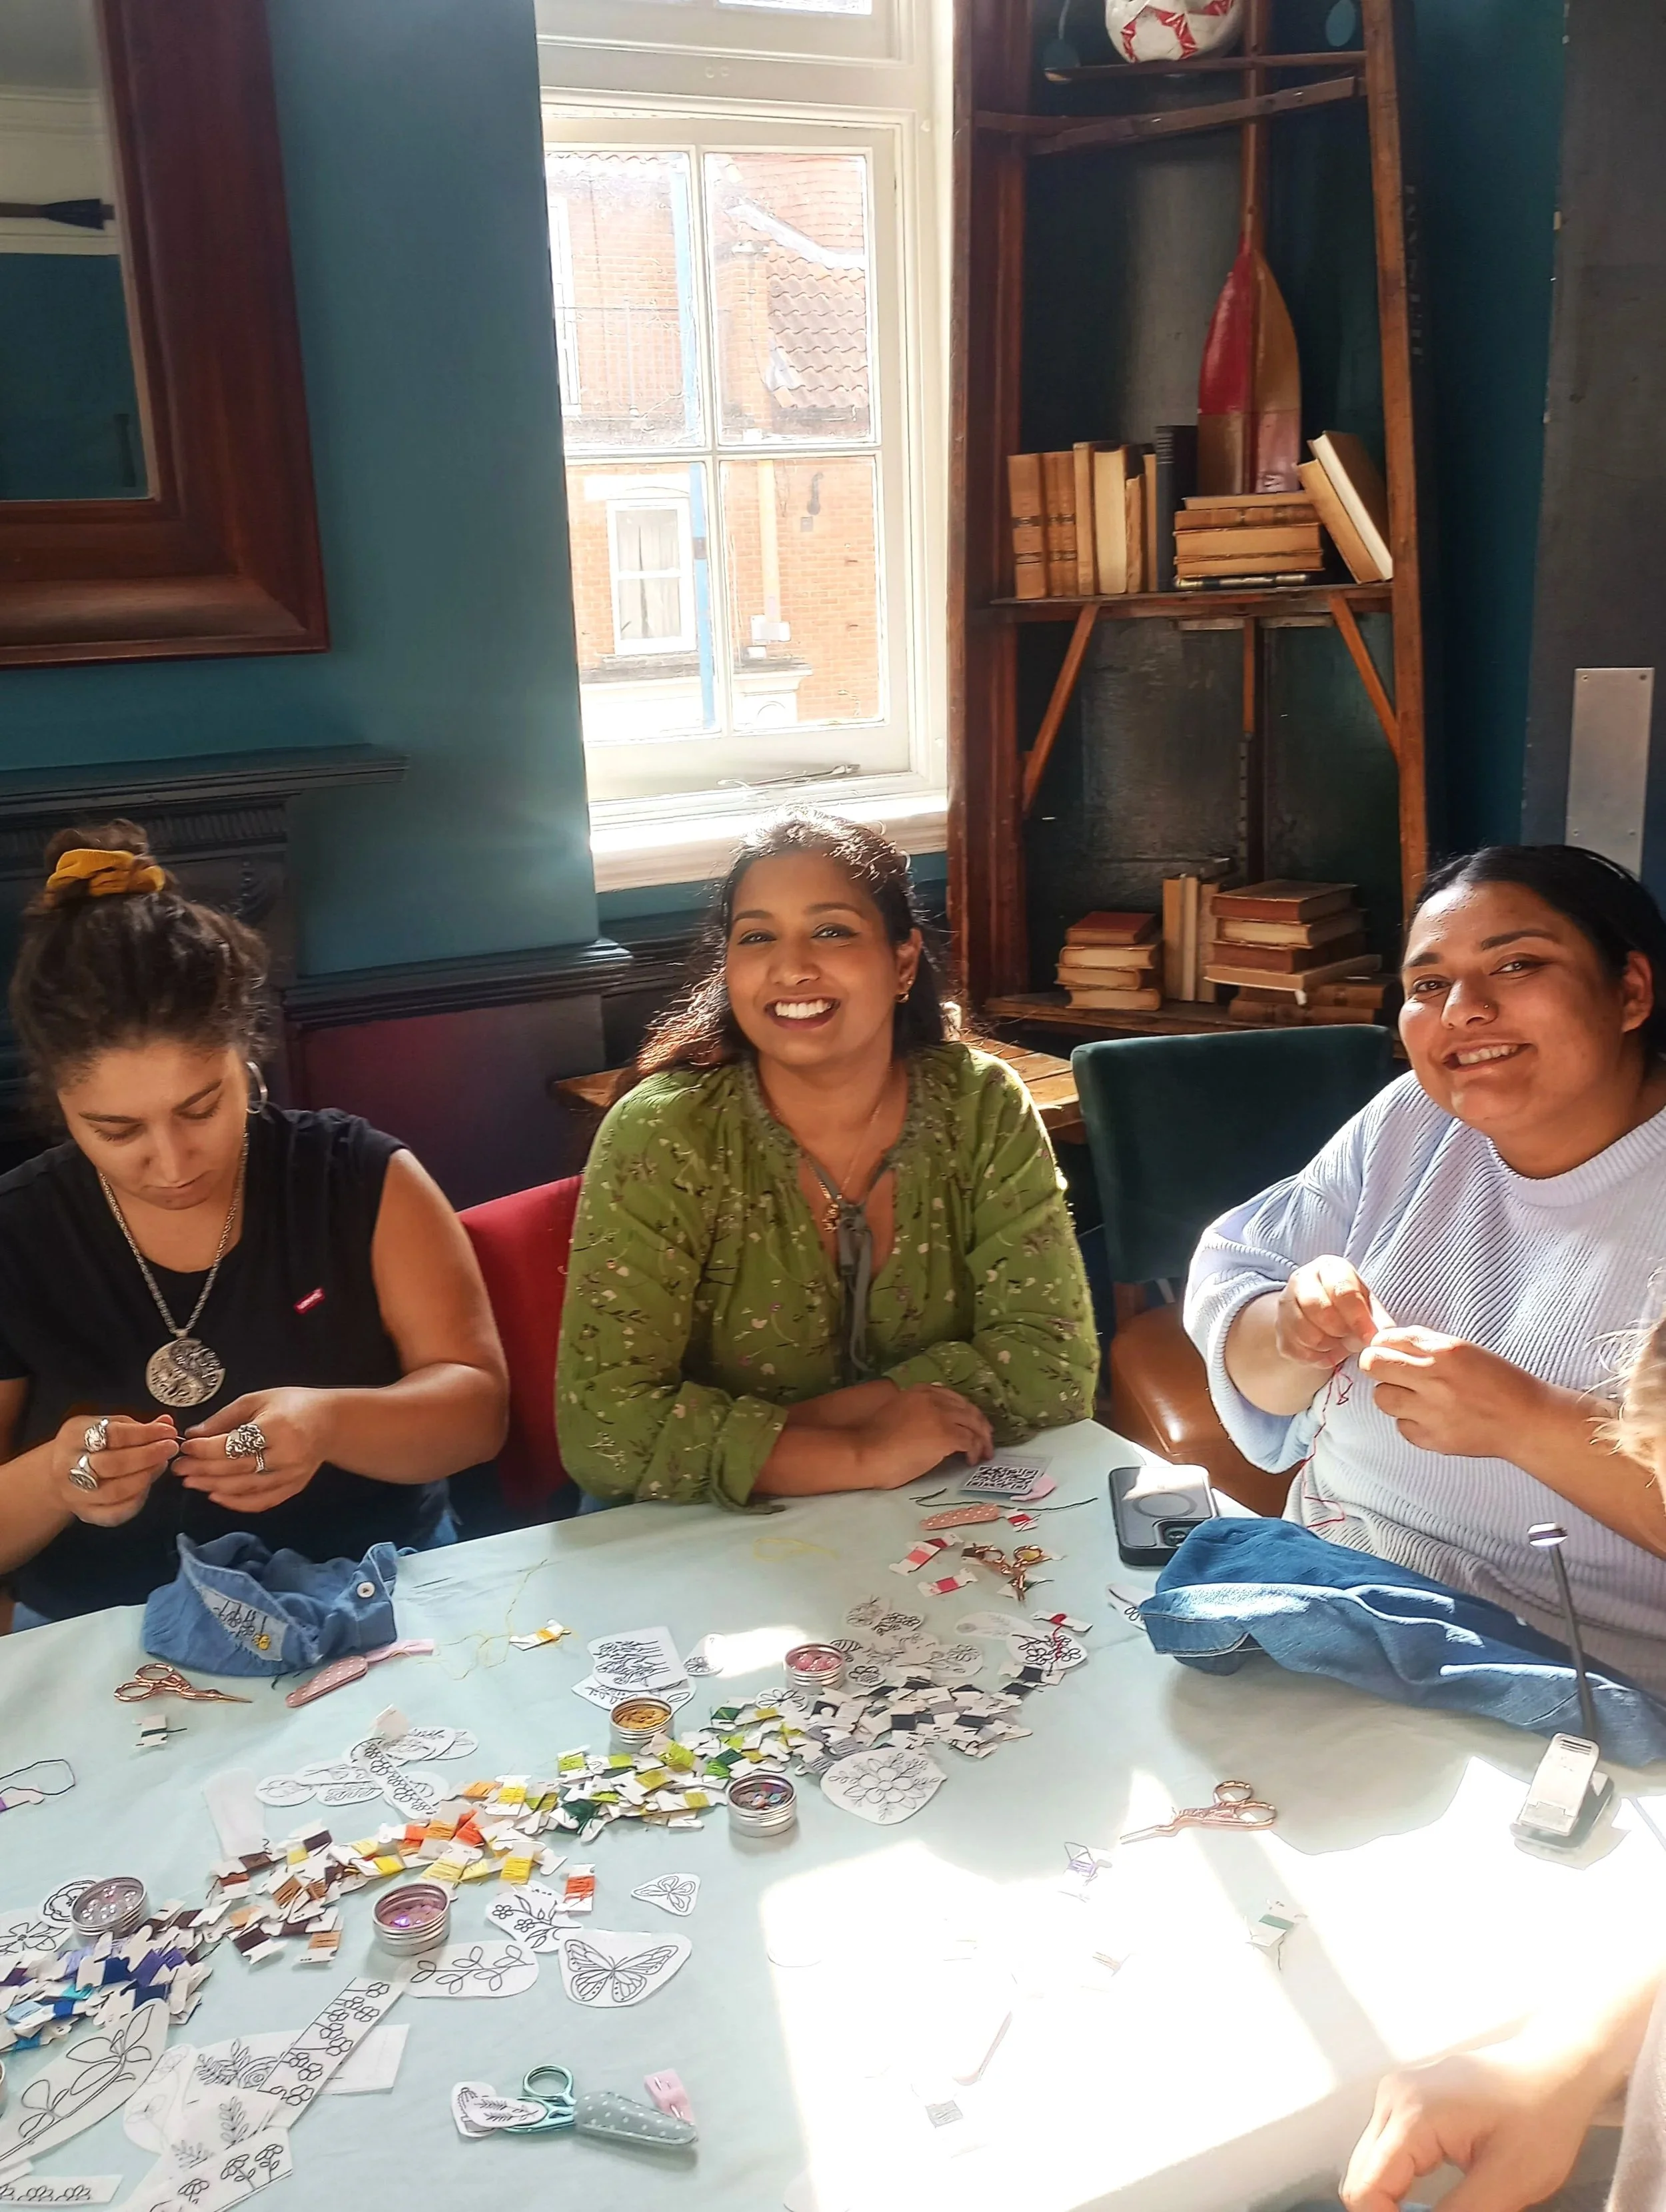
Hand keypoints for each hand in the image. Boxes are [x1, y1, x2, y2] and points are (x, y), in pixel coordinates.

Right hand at [51, 1412, 176, 1527]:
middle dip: (148, 1456)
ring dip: (146, 1477)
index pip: (113, 1434)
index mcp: (74, 1436)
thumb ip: (137, 1426)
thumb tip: (167, 1424)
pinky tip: (147, 1486)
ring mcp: (75, 1493)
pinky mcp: (86, 1514)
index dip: (145, 1433)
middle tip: (170, 1448)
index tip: (168, 1431)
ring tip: (161, 1464)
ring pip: (115, 1491)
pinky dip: (137, 1500)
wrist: (58, 1474)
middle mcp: (69, 1465)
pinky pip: (115, 1513)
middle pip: (113, 1464)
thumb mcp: (107, 1426)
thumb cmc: (89, 1445)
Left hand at [174, 1389, 332, 1512]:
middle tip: (178, 1468)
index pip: (233, 1444)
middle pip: (235, 1468)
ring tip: (190, 1482)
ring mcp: (291, 1475)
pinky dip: (236, 1503)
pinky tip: (216, 1496)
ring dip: (213, 1487)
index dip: (204, 1448)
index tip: (184, 1446)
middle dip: (202, 1469)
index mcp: (277, 1427)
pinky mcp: (294, 1488)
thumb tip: (193, 1436)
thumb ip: (225, 1418)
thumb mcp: (258, 1399)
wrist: (331, 1422)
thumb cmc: (292, 1404)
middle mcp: (286, 1455)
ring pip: (245, 1488)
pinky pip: (261, 1501)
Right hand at [852, 1383, 994, 1489]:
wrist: (865, 1452)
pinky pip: (971, 1442)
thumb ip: (916, 1412)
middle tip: (986, 1440)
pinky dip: (975, 1451)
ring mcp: (942, 1416)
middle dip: (980, 1425)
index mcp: (920, 1391)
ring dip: (982, 1439)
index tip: (972, 1423)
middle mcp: (934, 1399)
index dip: (967, 1411)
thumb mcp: (897, 1413)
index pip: (954, 1398)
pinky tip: (971, 1460)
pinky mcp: (947, 1435)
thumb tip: (931, 1425)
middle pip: (969, 1409)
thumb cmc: (874, 1440)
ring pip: (974, 1424)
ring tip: (984, 1453)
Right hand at [1275, 1257, 1387, 1369]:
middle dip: (1339, 1331)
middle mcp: (1302, 1278)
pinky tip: (1325, 1352)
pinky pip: (1294, 1349)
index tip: (1369, 1338)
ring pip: (1305, 1332)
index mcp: (1330, 1268)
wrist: (1320, 1315)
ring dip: (1327, 1346)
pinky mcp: (1278, 1328)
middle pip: (1319, 1309)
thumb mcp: (1368, 1307)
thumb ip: (1379, 1321)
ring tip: (1338, 1344)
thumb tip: (1386, 1338)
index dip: (1358, 1318)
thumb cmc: (1350, 1308)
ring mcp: (1285, 1303)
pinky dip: (1314, 1358)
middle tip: (1350, 1338)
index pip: (1342, 1291)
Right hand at [1341, 2041, 1604, 2211]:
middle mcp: (1393, 2098)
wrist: (1557, 2069)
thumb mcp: (1508, 2183)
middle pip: (1361, 2176)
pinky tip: (1433, 2192)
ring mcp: (1396, 2093)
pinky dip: (1400, 2179)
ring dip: (1394, 2198)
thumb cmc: (1541, 2119)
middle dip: (1388, 2211)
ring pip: (1371, 2164)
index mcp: (1413, 2115)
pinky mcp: (1406, 2097)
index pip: (1367, 2188)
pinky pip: (1386, 2148)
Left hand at [1359, 1328, 1544, 1457]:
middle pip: (1372, 1366)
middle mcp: (1434, 1380)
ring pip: (1382, 1398)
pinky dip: (1411, 1421)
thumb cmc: (1498, 1381)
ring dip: (1393, 1395)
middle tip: (1393, 1373)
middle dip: (1378, 1366)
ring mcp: (1431, 1412)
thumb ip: (1425, 1343)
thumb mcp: (1464, 1349)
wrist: (1526, 1420)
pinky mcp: (1433, 1439)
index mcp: (1443, 1352)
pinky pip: (1401, 1426)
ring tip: (1415, 1396)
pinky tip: (1431, 1417)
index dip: (1383, 1345)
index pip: (1384, 1340)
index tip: (1390, 1352)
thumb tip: (1390, 1341)